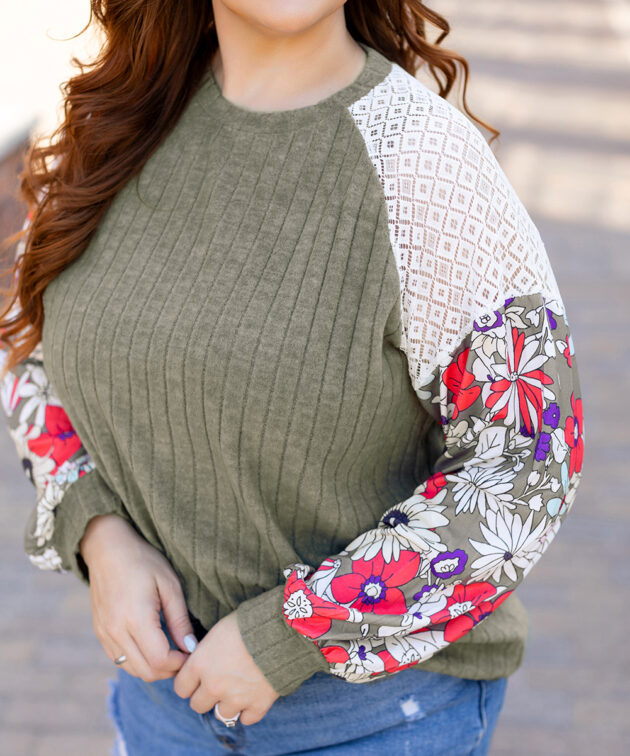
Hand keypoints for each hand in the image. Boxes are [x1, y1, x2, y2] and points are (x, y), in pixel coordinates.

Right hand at [79, 513, 195, 681]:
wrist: (108, 548)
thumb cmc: (143, 561)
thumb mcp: (170, 585)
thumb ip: (180, 620)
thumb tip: (190, 648)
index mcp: (135, 618)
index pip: (159, 660)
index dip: (179, 663)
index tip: (191, 652)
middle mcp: (116, 631)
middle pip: (145, 671)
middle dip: (169, 670)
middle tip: (183, 654)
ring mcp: (105, 633)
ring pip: (132, 669)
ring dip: (153, 668)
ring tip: (170, 650)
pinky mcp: (100, 632)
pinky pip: (119, 659)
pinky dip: (138, 661)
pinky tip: (151, 645)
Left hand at [173, 610, 278, 724]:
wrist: (281, 628)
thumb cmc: (247, 623)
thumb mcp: (218, 630)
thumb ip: (206, 651)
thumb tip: (202, 659)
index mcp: (200, 664)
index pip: (181, 688)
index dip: (189, 682)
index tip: (197, 677)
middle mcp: (214, 685)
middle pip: (197, 705)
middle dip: (206, 695)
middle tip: (218, 683)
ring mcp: (236, 698)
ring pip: (221, 714)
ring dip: (227, 703)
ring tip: (237, 688)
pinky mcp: (258, 704)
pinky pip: (246, 719)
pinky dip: (248, 710)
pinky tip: (252, 696)